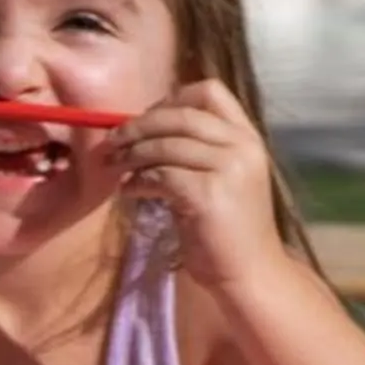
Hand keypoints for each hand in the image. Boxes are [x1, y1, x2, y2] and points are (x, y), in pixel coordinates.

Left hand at [110, 79, 289, 291]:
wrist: (251, 273)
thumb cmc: (232, 230)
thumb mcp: (224, 178)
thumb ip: (198, 151)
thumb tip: (145, 131)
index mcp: (248, 137)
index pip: (210, 92)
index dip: (172, 99)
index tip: (147, 119)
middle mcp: (243, 146)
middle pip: (180, 114)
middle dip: (139, 125)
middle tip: (113, 141)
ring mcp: (229, 168)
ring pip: (166, 144)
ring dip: (132, 154)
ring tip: (116, 168)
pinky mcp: (209, 195)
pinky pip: (161, 175)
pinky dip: (138, 181)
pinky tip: (130, 192)